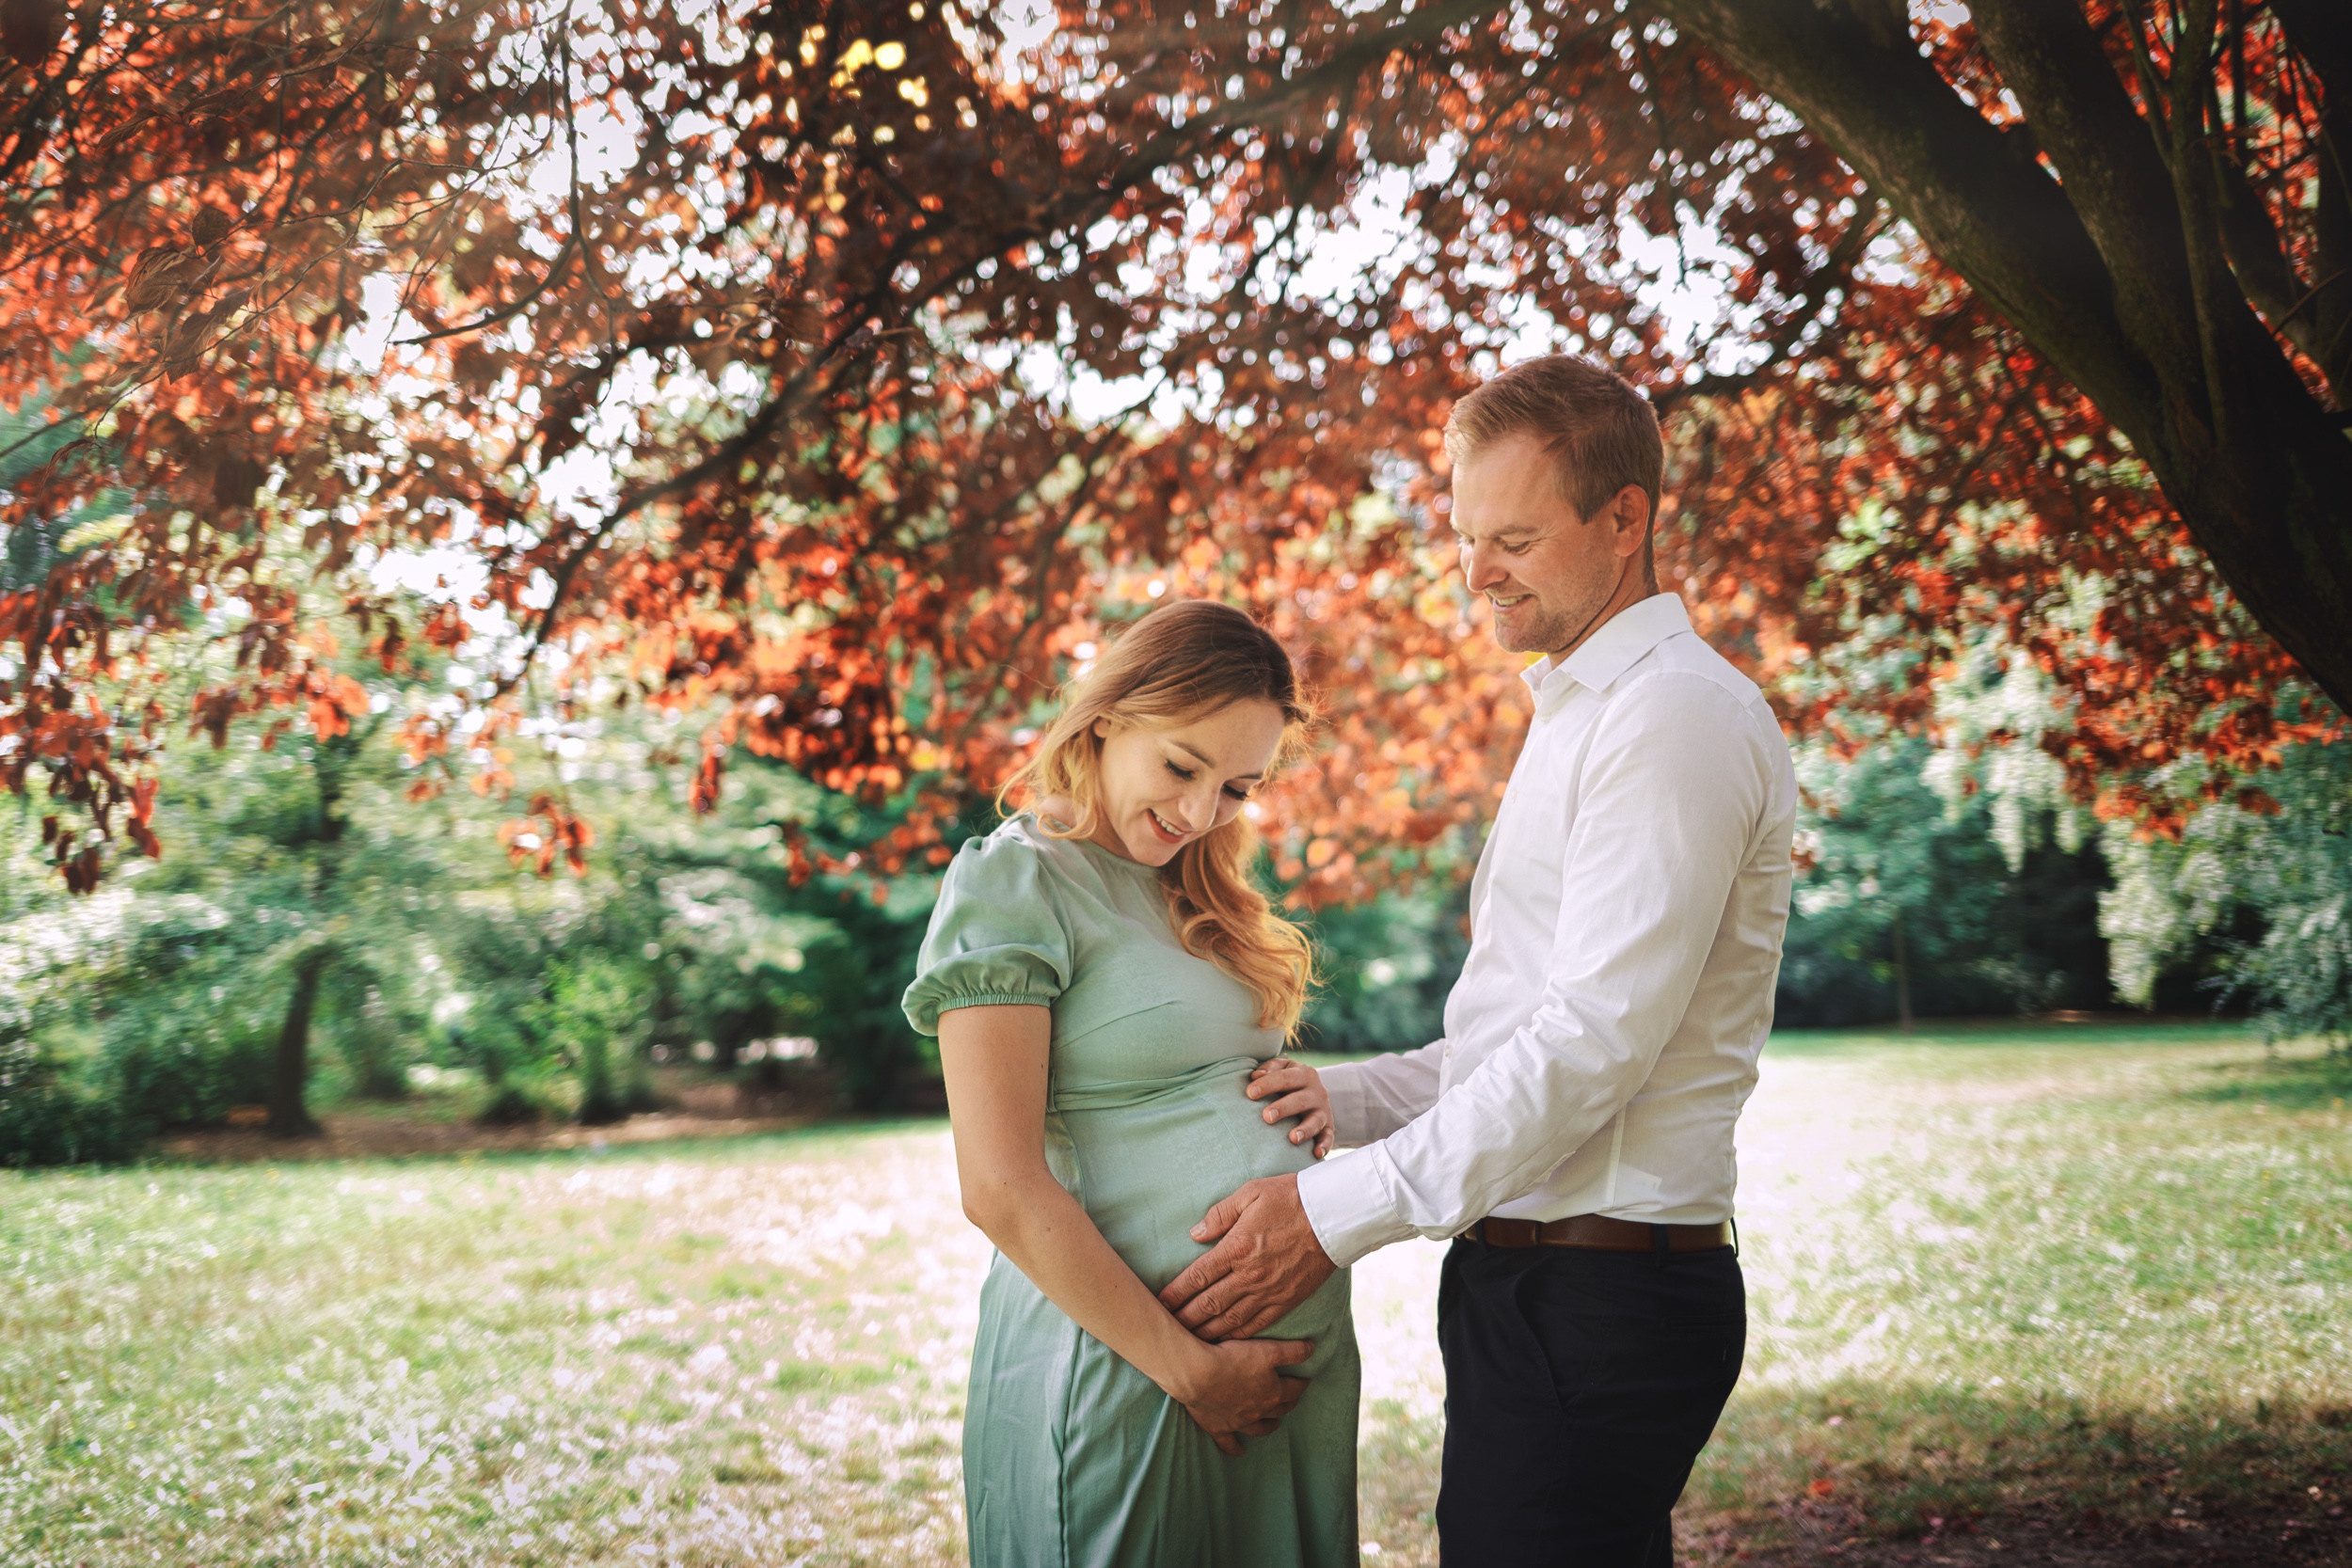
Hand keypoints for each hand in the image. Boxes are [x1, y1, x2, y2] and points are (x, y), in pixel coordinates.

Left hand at [1159, 1173, 1337, 1341]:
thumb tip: (1195, 1234)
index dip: (1175, 1293)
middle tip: (1166, 1329)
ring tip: (1188, 1341)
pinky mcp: (1287, 1301)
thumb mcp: (1252, 1192)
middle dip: (1184, 1319)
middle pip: (1208, 1304)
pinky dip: (1237, 1336)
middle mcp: (1249, 1275)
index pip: (1197, 1276)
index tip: (1159, 1303)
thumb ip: (1220, 1214)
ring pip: (1230, 1320)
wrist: (1335, 1216)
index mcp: (1237, 1247)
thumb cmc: (1292, 1198)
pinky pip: (1257, 1324)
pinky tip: (1225, 1341)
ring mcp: (1268, 1291)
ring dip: (1207, 1332)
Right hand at [1169, 1336, 1313, 1455]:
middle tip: (1291, 1398)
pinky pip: (1229, 1443)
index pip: (1294, 1389)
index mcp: (1273, 1393)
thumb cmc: (1233, 1359)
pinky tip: (1240, 1452)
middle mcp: (1259, 1411)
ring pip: (1259, 1429)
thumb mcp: (1268, 1349)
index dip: (1302, 1383)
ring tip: (1275, 1425)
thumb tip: (1313, 1350)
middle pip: (1279, 1409)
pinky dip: (1235, 1448)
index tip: (1305, 1379)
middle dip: (1288, 1404)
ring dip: (1269, 1427)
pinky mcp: (1218, 1427)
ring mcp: (1239, 1422)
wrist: (1198, 1375)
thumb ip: (1293, 1351)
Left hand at [1248, 1057, 1332, 1158]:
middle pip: (1300, 1100)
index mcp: (1304, 1073)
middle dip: (1283, 1108)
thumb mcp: (1282, 1068)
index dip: (1267, 1084)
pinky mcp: (1328, 1127)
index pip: (1285, 1078)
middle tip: (1267, 1116)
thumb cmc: (1288, 1080)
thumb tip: (1256, 1076)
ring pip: (1316, 1120)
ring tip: (1292, 1138)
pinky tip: (1316, 1154)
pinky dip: (1324, 1145)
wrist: (1313, 1092)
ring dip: (1305, 1129)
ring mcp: (1323, 1111)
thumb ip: (1270, 1068)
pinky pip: (1328, 1137)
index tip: (1250, 1093)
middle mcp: (1316, 1092)